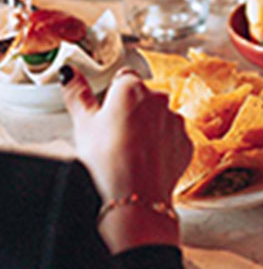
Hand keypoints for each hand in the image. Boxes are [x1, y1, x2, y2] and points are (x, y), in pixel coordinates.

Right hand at [61, 66, 191, 252]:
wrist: (135, 195)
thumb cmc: (107, 160)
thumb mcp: (82, 123)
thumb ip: (77, 93)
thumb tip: (70, 73)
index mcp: (132, 88)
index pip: (123, 79)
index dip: (112, 96)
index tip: (105, 112)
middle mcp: (160, 100)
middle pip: (143, 99)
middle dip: (131, 112)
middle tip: (113, 136)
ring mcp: (176, 122)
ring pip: (159, 119)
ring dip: (147, 130)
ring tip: (128, 152)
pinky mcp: (186, 143)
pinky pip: (171, 140)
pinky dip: (161, 147)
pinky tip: (144, 162)